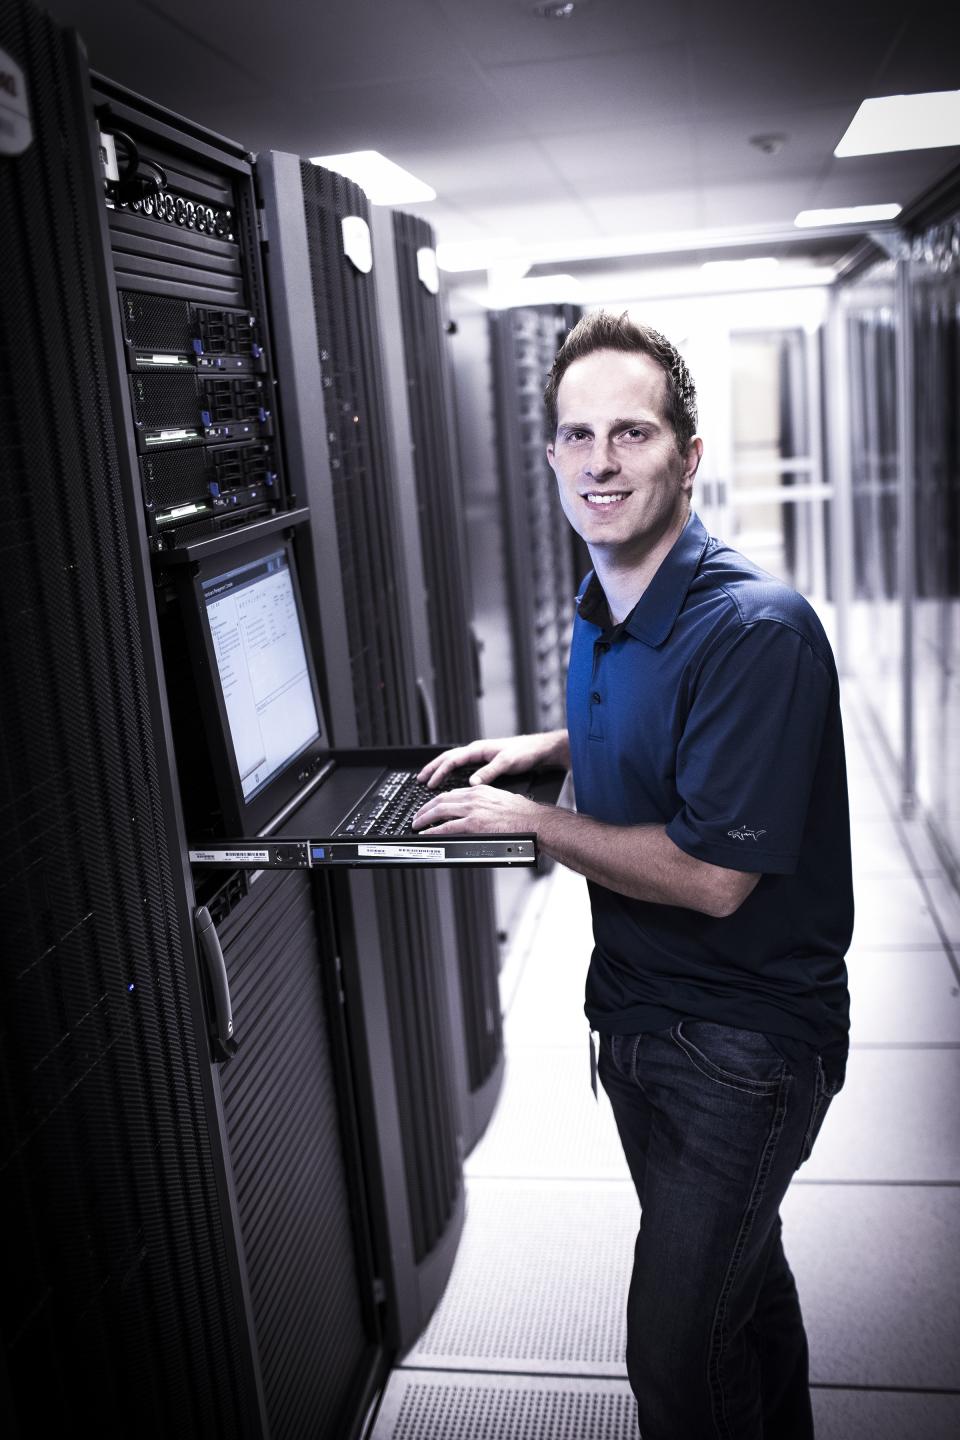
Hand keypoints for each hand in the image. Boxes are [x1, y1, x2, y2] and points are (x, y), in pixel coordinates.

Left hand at [411, 784, 542, 836]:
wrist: (533, 821)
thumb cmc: (523, 814)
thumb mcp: (501, 800)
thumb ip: (487, 804)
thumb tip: (482, 812)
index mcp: (481, 790)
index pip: (452, 793)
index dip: (438, 800)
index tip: (431, 806)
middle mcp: (474, 796)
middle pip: (441, 799)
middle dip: (426, 808)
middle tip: (418, 816)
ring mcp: (473, 809)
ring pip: (440, 810)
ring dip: (425, 818)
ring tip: (418, 825)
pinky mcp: (474, 823)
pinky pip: (448, 827)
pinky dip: (435, 830)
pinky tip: (428, 834)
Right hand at [417, 730, 567, 789]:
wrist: (540, 749)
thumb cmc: (525, 752)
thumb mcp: (507, 763)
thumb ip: (489, 772)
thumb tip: (472, 782)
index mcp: (478, 749)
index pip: (452, 759)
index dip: (439, 771)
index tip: (430, 782)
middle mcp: (477, 750)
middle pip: (448, 758)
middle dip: (432, 768)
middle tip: (420, 779)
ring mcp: (480, 755)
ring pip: (453, 761)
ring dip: (440, 769)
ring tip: (428, 778)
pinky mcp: (485, 760)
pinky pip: (461, 765)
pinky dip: (451, 771)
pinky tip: (448, 778)